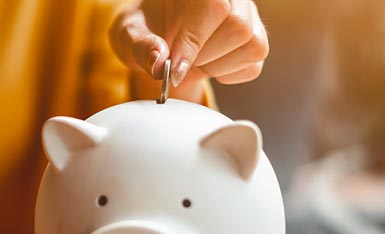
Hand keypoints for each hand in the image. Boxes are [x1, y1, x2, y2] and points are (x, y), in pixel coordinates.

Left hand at [110, 0, 268, 90]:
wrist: (159, 42)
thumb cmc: (145, 31)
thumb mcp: (128, 35)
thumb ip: (139, 46)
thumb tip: (158, 62)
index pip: (213, 7)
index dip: (194, 40)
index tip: (173, 68)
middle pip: (239, 27)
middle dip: (204, 54)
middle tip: (178, 59)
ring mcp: (248, 17)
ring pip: (253, 45)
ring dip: (216, 65)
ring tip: (193, 59)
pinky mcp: (256, 41)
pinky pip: (254, 66)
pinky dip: (228, 75)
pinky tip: (208, 65)